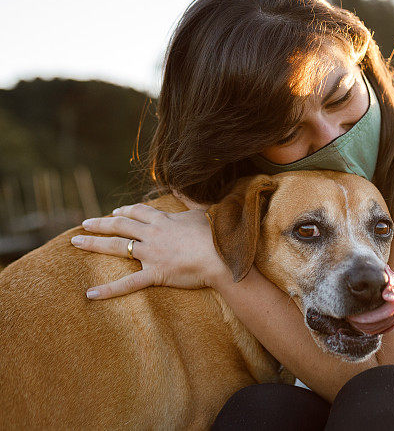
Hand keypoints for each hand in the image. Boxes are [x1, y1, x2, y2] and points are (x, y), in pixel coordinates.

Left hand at [72, 201, 228, 299]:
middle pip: (121, 225)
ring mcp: (151, 254)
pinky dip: (108, 290)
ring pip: (117, 246)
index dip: (125, 211)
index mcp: (164, 220)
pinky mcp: (154, 274)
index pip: (139, 212)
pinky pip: (128, 283)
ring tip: (75, 242)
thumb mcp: (202, 214)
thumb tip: (190, 196)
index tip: (115, 212)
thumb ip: (191, 205)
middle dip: (100, 223)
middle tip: (85, 223)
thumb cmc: (216, 234)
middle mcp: (153, 234)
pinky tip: (90, 294)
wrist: (221, 256)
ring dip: (94, 243)